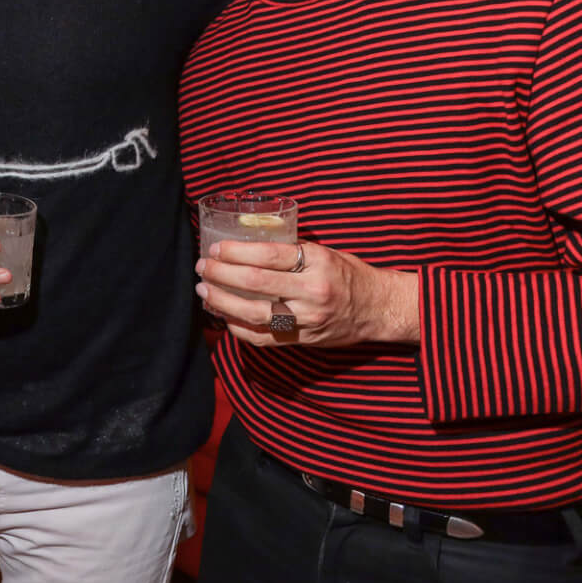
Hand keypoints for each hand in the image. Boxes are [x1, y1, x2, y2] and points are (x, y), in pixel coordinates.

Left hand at [195, 239, 419, 347]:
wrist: (378, 308)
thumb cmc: (348, 274)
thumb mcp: (324, 252)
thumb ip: (291, 251)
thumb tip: (247, 243)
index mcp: (317, 263)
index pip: (267, 255)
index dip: (235, 252)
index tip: (215, 249)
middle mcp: (312, 292)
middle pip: (255, 283)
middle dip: (221, 274)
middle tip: (203, 267)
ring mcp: (307, 319)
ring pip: (254, 314)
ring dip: (222, 301)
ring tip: (204, 290)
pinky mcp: (303, 339)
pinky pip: (263, 337)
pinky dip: (238, 327)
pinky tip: (223, 316)